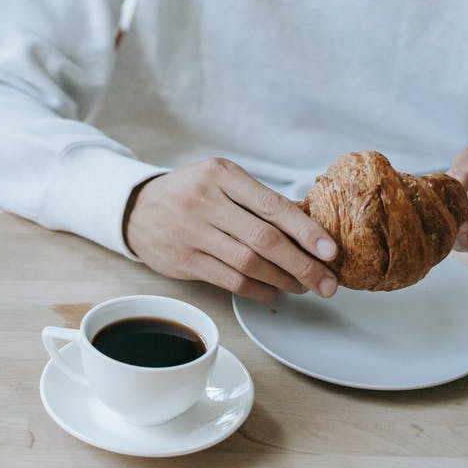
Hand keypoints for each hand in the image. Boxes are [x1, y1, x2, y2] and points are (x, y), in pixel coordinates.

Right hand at [124, 158, 338, 302]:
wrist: (136, 209)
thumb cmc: (189, 194)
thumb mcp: (219, 180)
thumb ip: (256, 199)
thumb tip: (309, 230)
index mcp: (222, 175)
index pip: (273, 206)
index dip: (307, 232)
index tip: (331, 251)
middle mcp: (205, 201)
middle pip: (265, 240)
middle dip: (303, 265)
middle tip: (327, 282)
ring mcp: (191, 232)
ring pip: (249, 263)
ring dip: (283, 280)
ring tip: (303, 286)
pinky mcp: (184, 260)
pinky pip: (230, 280)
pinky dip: (258, 290)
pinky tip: (273, 293)